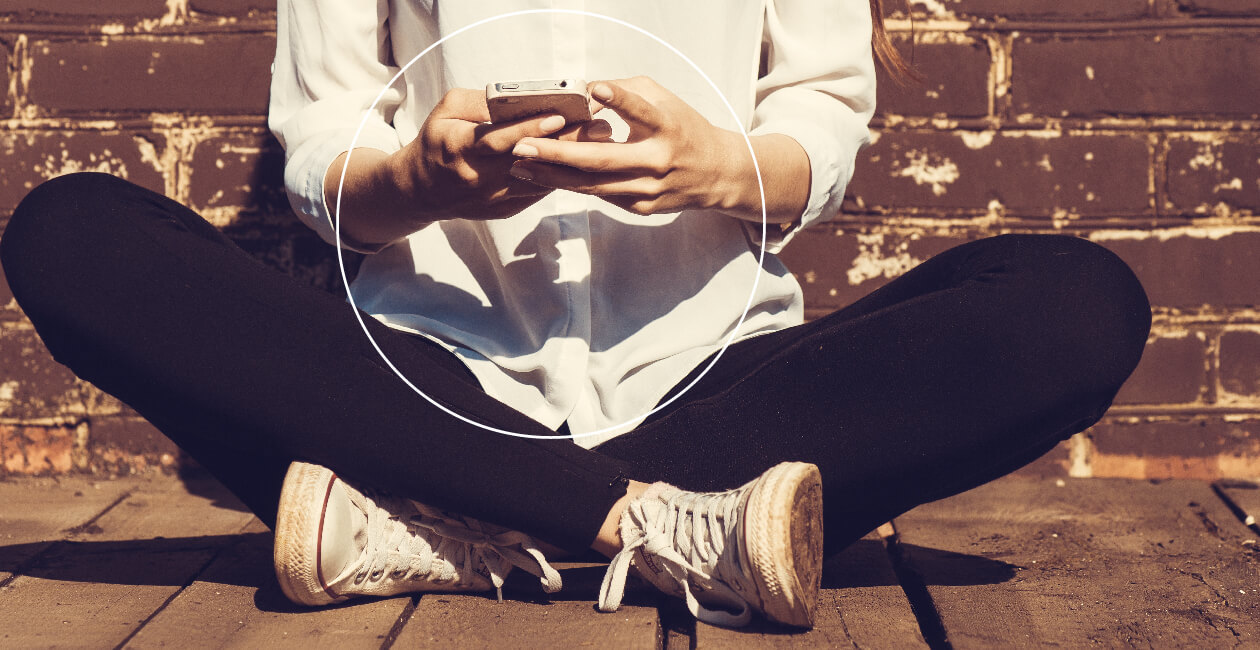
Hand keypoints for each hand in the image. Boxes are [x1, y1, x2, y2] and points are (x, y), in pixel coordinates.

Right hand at [328, 88, 611, 249]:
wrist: (421, 190)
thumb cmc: (438, 140)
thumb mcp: (448, 111)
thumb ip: (482, 103)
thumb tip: (523, 96)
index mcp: (459, 149)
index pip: (499, 140)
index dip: (530, 129)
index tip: (560, 116)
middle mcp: (478, 178)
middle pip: (529, 161)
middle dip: (566, 143)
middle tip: (600, 127)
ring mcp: (493, 198)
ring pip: (540, 180)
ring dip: (572, 161)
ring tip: (601, 141)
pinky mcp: (505, 209)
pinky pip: (539, 191)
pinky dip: (561, 175)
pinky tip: (584, 160)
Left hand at [507, 77, 748, 215]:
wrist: (716, 174)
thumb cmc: (682, 128)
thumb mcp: (664, 101)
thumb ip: (627, 92)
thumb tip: (585, 92)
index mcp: (669, 129)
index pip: (644, 113)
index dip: (622, 101)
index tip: (598, 90)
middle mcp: (659, 162)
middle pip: (604, 160)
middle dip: (559, 154)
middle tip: (524, 146)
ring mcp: (649, 190)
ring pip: (594, 185)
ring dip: (553, 176)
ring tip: (521, 164)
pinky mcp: (642, 209)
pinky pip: (600, 195)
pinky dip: (571, 185)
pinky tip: (544, 176)